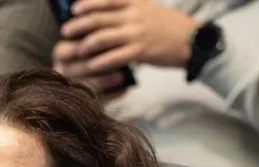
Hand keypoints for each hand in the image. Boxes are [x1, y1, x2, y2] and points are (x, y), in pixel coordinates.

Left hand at [54, 0, 199, 89]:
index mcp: (135, 3)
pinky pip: (114, 57)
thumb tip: (108, 11)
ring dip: (85, 46)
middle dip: (78, 26)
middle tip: (65, 33)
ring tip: (77, 52)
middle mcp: (134, 16)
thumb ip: (130, 8)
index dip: (88, 5)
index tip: (74, 10)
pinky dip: (100, 63)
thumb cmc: (169, 26)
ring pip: (102, 39)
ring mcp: (136, 34)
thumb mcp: (149, 9)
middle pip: (98, 20)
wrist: (192, 41)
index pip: (106, 0)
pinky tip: (91, 67)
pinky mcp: (141, 52)